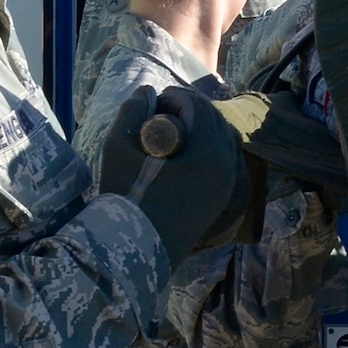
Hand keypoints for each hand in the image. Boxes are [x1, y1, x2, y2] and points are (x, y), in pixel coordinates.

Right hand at [98, 85, 251, 265]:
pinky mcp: (220, 201)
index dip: (176, 98)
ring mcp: (227, 187)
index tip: (152, 104)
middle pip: (215, 123)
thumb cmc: (125, 199)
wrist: (131, 256)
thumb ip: (131, 113)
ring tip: (168, 133)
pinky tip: (183, 153)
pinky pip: (222, 162)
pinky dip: (207, 150)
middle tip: (159, 115)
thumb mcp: (119, 149)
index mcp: (211, 154)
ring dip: (200, 130)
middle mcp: (228, 169)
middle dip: (190, 112)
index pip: (200, 108)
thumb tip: (147, 91)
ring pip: (222, 142)